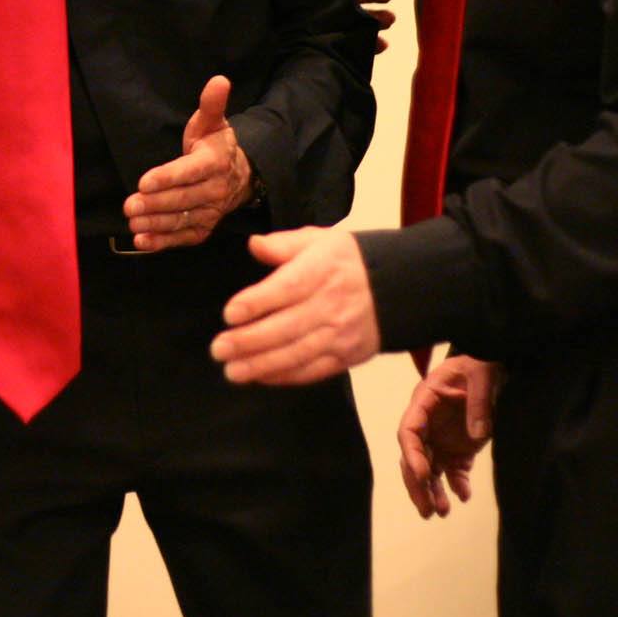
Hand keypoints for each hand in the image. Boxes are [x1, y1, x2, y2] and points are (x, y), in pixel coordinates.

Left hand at [122, 75, 252, 250]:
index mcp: (215, 162)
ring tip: (132, 222)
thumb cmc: (214, 145)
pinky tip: (141, 242)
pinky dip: (162, 242)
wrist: (239, 175)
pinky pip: (182, 237)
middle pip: (182, 199)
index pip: (191, 171)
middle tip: (129, 205)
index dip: (168, 177)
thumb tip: (219, 80)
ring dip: (155, 224)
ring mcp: (210, 212)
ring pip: (181, 220)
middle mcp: (215, 189)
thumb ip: (211, 105)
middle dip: (155, 203)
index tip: (144, 181)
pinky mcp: (203, 229)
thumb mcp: (212, 123)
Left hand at [210, 226, 380, 383]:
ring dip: (261, 365)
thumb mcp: (320, 239)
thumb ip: (284, 244)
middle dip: (249, 341)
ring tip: (231, 371)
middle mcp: (332, 304)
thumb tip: (254, 245)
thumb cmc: (349, 261)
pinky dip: (285, 376)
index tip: (229, 314)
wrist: (399, 287)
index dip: (256, 303)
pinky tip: (260, 377)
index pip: (286, 289)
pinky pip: (313, 371)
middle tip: (218, 349)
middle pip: (286, 327)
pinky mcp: (346, 356)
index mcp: (323, 270)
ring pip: (297, 354)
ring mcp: (340, 334)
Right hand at [397, 354, 498, 518]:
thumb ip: (480, 400)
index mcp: (425, 400)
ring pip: (430, 470)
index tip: (424, 475)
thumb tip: (476, 434)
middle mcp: (427, 423)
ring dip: (433, 492)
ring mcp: (441, 438)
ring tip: (442, 513)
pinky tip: (464, 496)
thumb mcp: (482, 373)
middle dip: (418, 485)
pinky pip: (454, 471)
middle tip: (427, 510)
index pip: (409, 430)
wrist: (494, 368)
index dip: (412, 454)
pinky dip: (458, 486)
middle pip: (414, 457)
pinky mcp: (459, 449)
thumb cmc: (482, 364)